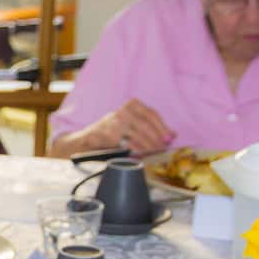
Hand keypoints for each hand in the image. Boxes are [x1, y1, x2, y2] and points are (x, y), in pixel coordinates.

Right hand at [51, 99, 172, 156]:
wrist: (85, 141)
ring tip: (154, 152)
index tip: (169, 138)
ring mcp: (112, 123)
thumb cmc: (113, 134)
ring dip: (148, 145)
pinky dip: (136, 149)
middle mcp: (121, 111)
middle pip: (145, 124)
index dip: (162, 127)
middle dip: (156, 138)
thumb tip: (173, 134)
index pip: (150, 114)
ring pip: (137, 134)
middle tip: (162, 148)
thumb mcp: (132, 126)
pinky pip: (126, 142)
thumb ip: (150, 128)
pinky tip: (141, 153)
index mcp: (131, 105)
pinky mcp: (106, 135)